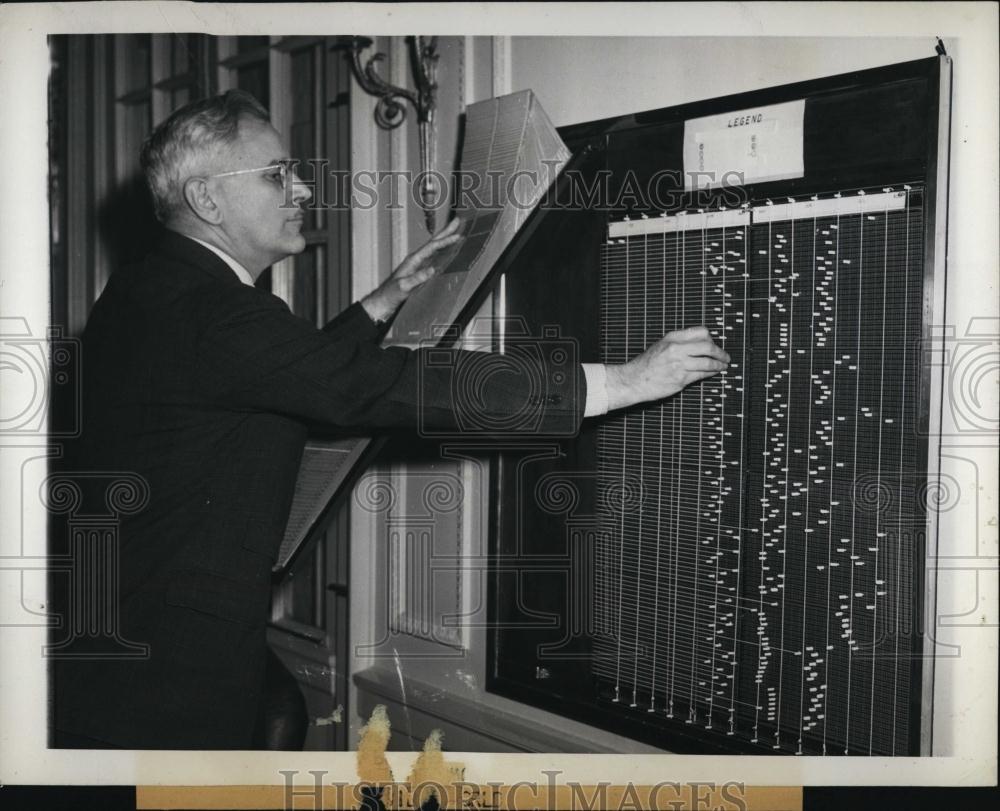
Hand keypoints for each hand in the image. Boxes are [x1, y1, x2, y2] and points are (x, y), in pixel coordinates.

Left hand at [360, 217, 463, 321]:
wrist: (383, 302)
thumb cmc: (390, 294)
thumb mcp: (404, 286)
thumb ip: (418, 278)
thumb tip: (432, 270)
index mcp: (413, 261)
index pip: (432, 247)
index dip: (445, 241)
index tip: (457, 236)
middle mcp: (415, 260)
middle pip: (433, 242)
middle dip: (446, 232)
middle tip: (456, 221)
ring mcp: (417, 265)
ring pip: (433, 248)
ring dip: (444, 240)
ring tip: (454, 233)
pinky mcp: (418, 272)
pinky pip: (432, 257)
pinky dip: (441, 252)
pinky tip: (445, 252)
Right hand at [605, 326, 729, 410]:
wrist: (633, 380)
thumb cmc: (646, 365)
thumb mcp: (661, 346)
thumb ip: (679, 343)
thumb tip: (700, 345)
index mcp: (672, 338)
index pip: (701, 332)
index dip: (711, 339)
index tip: (714, 344)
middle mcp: (676, 349)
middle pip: (708, 347)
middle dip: (720, 353)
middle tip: (725, 357)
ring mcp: (679, 364)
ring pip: (707, 362)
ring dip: (718, 365)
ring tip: (723, 366)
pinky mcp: (680, 379)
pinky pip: (701, 375)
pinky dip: (710, 374)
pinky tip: (713, 373)